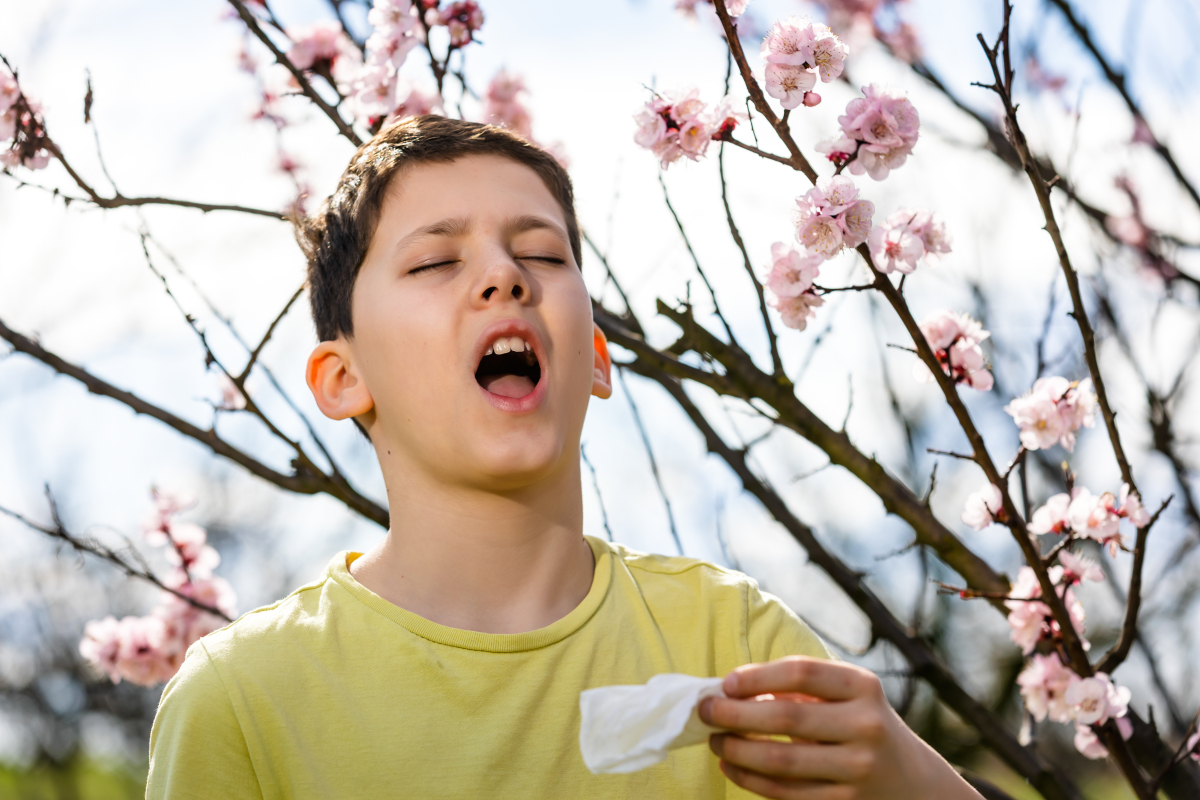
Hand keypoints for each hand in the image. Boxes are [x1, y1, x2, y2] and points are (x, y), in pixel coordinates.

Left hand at [697, 656, 982, 799]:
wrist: (912, 781)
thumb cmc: (861, 723)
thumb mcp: (846, 695)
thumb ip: (800, 688)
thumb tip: (732, 690)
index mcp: (862, 687)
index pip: (801, 672)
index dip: (757, 676)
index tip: (726, 683)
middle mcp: (865, 725)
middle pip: (786, 718)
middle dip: (735, 714)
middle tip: (705, 710)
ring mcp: (857, 768)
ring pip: (782, 761)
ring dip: (737, 750)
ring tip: (715, 739)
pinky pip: (787, 792)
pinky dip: (751, 780)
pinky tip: (731, 766)